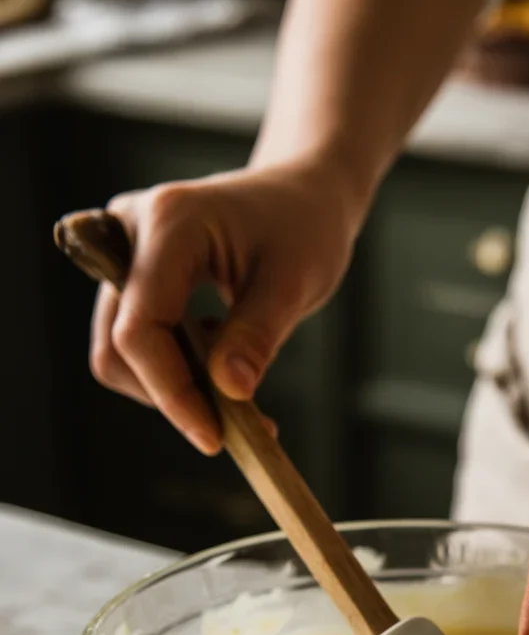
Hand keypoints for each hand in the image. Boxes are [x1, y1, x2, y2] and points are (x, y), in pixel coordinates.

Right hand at [90, 156, 356, 452]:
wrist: (300, 196)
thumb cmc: (304, 227)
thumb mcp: (295, 282)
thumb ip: (258, 335)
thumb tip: (230, 392)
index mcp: (169, 222)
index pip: (142, 328)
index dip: (171, 392)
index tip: (213, 438)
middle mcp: (128, 231)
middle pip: (118, 346)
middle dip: (171, 395)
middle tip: (235, 425)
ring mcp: (123, 252)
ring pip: (120, 351)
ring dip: (175, 387)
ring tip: (236, 390)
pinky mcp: (131, 275)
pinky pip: (136, 341)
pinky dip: (175, 370)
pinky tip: (221, 363)